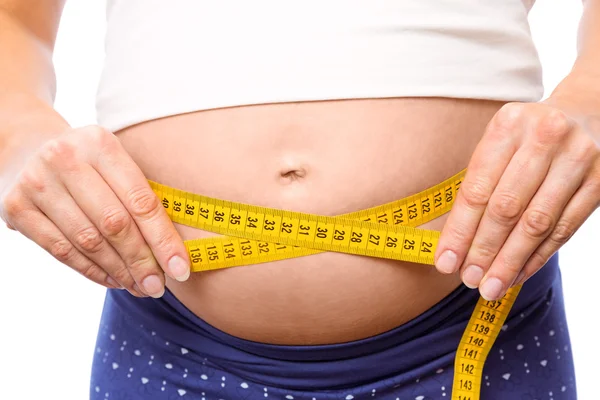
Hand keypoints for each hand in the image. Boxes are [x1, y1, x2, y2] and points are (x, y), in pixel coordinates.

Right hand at [0, 125, 190, 297]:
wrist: (28, 149)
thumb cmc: (88, 163)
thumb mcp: (114, 163)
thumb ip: (141, 197)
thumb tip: (173, 253)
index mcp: (100, 143)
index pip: (141, 201)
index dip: (163, 240)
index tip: (181, 269)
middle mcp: (65, 158)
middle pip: (115, 223)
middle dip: (142, 261)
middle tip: (158, 286)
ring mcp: (37, 182)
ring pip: (88, 241)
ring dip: (119, 271)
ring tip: (140, 286)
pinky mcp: (17, 207)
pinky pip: (62, 250)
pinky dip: (92, 271)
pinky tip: (113, 280)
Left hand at [434, 102, 599, 299]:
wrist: (589, 113)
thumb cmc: (528, 138)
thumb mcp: (500, 143)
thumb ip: (479, 183)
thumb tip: (454, 243)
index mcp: (508, 125)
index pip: (477, 189)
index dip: (459, 230)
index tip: (445, 262)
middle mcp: (544, 138)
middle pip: (506, 208)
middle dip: (483, 250)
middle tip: (468, 279)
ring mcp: (577, 159)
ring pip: (536, 223)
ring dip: (510, 261)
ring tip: (491, 286)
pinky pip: (564, 228)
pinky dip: (538, 256)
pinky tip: (518, 274)